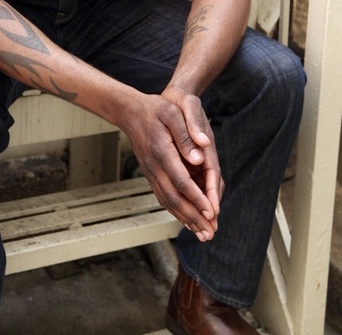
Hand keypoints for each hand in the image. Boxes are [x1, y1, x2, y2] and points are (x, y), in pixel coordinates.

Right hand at [118, 92, 222, 242]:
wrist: (130, 111)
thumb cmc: (155, 109)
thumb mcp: (172, 113)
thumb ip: (186, 134)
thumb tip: (199, 157)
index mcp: (162, 152)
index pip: (181, 181)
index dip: (197, 198)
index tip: (211, 212)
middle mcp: (154, 166)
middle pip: (175, 198)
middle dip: (193, 217)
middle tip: (209, 233)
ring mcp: (151, 172)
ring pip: (168, 201)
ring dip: (185, 219)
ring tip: (201, 233)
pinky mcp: (150, 173)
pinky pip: (162, 196)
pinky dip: (175, 211)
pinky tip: (185, 219)